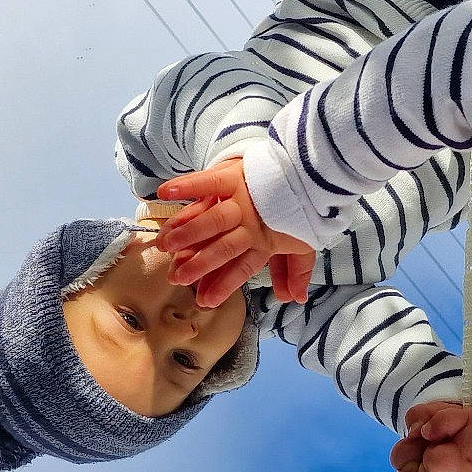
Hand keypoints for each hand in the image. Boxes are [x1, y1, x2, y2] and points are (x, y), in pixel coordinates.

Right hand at [156, 158, 314, 307]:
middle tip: (178, 277)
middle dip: (200, 264)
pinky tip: (165, 193)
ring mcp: (241, 200)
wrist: (306, 170)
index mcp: (265, 241)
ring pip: (212, 219)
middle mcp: (251, 223)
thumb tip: (295, 299)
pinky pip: (208, 182)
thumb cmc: (300, 210)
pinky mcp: (233, 176)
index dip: (224, 285)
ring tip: (166, 245)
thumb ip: (294, 272)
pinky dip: (187, 186)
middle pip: (224, 247)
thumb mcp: (304, 242)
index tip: (205, 301)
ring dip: (188, 233)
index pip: (242, 268)